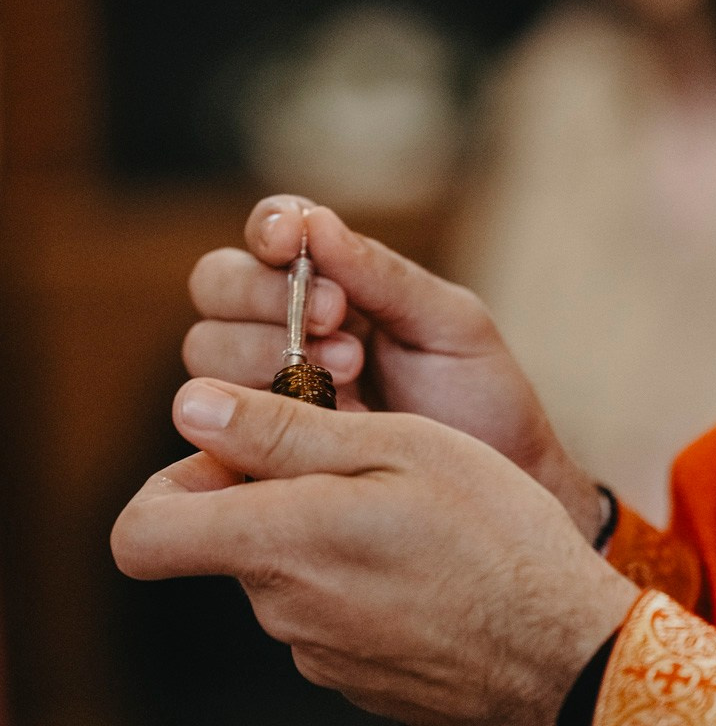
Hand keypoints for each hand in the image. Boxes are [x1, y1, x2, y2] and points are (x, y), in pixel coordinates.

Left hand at [111, 379, 637, 725]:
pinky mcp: (355, 682)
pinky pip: (328, 619)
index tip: (228, 459)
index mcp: (279, 541)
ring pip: (285, 578)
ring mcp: (318, 655)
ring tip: (410, 525)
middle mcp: (282, 609)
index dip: (166, 488)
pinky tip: (425, 576)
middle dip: (272, 499)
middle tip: (362, 470)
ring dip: (323, 541)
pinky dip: (357, 587)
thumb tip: (191, 408)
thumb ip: (280, 432)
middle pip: (228, 543)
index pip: (141, 534)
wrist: (568, 658)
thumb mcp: (399, 449)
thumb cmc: (497, 538)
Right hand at [183, 195, 602, 542]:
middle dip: (264, 296)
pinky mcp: (252, 454)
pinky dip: (245, 417)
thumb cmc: (482, 405)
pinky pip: (214, 427)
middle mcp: (284, 332)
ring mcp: (263, 394)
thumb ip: (383, 275)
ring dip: (262, 351)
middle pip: (215, 286)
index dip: (268, 229)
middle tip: (336, 320)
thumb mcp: (449, 327)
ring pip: (205, 351)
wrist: (500, 503)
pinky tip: (304, 425)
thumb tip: (314, 222)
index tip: (290, 241)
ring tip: (345, 378)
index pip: (269, 237)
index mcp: (332, 286)